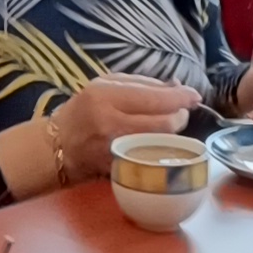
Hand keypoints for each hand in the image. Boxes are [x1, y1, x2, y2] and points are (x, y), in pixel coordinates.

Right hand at [48, 73, 201, 183]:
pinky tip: (160, 142)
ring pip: (160, 142)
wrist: (58, 147)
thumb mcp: (104, 86)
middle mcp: (109, 123)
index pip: (153, 98)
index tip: (194, 96)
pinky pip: (151, 157)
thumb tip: (176, 86)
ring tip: (172, 124)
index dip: (179, 98)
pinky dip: (161, 148)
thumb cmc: (83, 111)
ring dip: (173, 133)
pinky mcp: (118, 168)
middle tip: (182, 112)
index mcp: (104, 96)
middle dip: (180, 116)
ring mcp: (114, 149)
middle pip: (162, 122)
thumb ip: (141, 84)